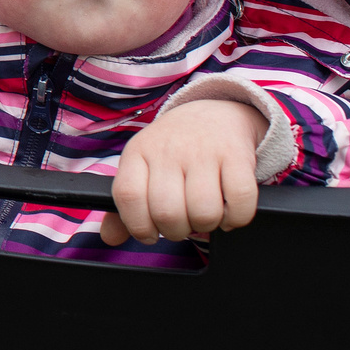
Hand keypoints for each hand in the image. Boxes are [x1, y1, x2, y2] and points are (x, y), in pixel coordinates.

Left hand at [101, 98, 263, 245]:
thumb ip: (125, 205)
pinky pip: (240, 203)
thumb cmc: (172, 150)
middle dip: (176, 232)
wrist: (212, 112)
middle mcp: (169, 150)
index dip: (138, 226)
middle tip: (182, 225)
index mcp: (138, 152)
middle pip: (167, 213)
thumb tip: (110, 237)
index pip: (128, 196)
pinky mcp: (237, 155)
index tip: (150, 234)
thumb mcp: (141, 166)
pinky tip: (228, 211)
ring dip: (207, 226)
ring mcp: (204, 151)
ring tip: (204, 215)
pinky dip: (236, 218)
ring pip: (204, 212)